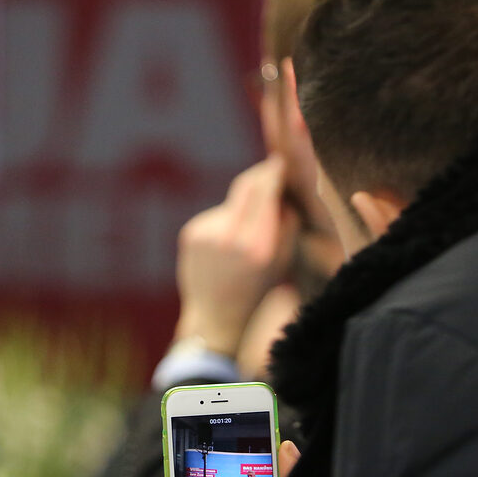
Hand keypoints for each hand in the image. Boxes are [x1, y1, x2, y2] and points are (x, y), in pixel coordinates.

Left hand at [174, 156, 299, 357]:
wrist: (215, 315)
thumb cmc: (257, 288)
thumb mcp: (283, 261)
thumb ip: (287, 223)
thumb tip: (284, 186)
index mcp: (257, 247)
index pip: (265, 191)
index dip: (274, 172)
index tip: (282, 161)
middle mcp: (229, 238)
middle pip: (247, 186)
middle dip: (261, 176)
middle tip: (272, 170)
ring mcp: (206, 234)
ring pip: (232, 203)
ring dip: (243, 208)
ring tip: (246, 237)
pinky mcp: (190, 233)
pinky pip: (216, 216)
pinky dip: (225, 223)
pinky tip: (225, 247)